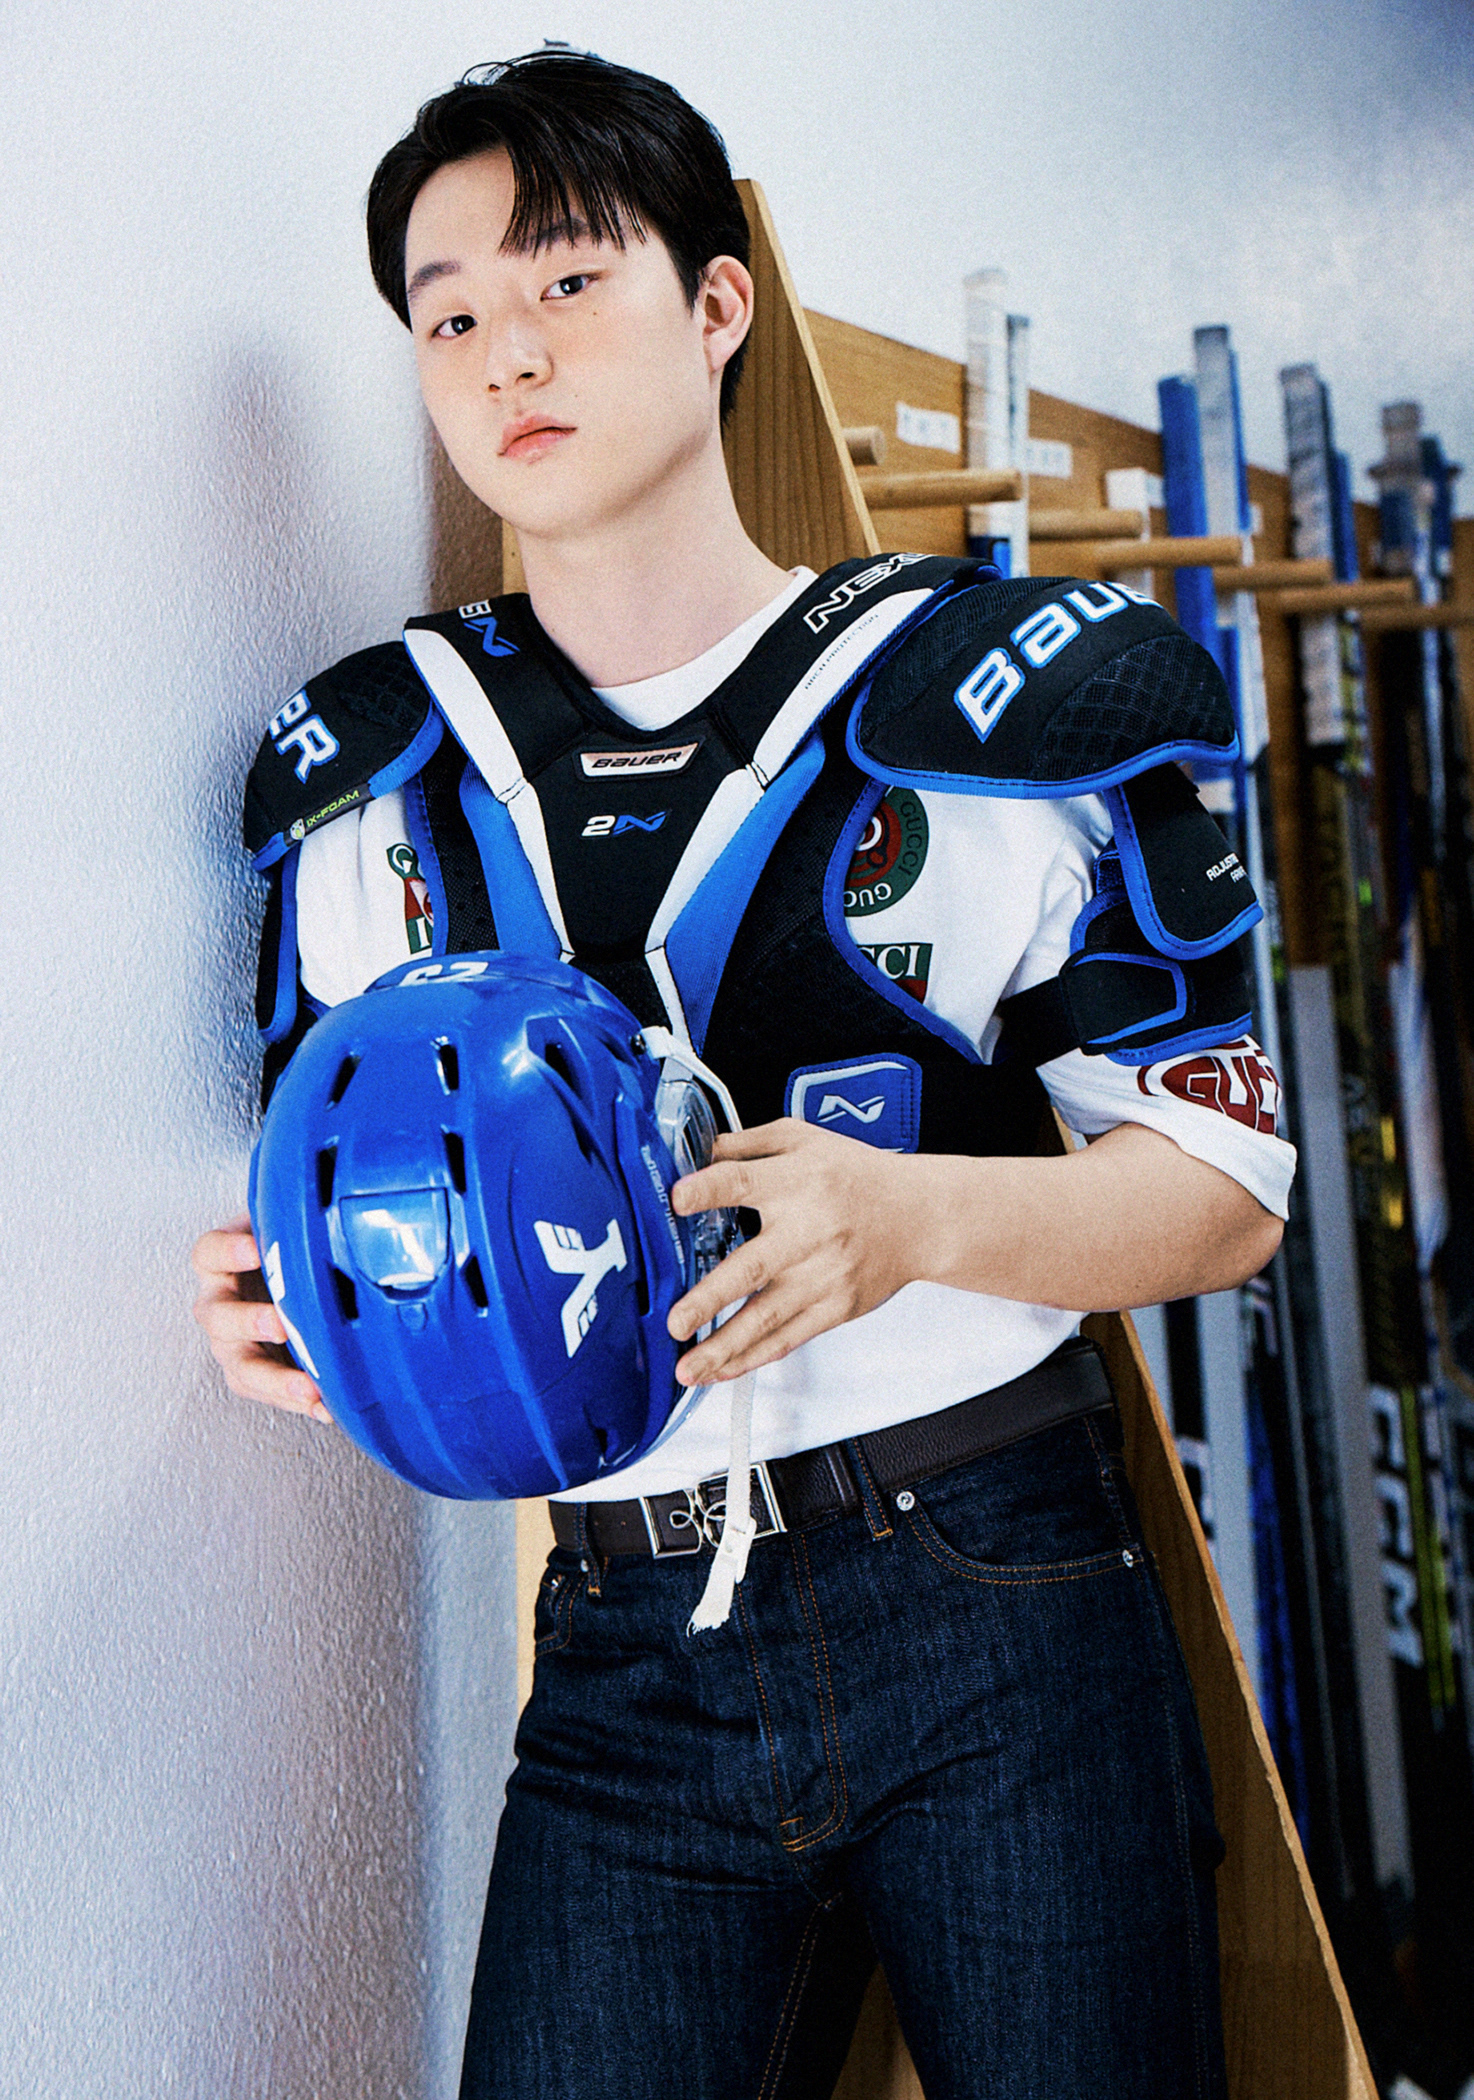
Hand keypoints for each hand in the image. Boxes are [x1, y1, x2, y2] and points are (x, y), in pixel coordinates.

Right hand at [191, 1214, 329, 1421]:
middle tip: (279, 1323)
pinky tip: (324, 1407)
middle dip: (249, 1322)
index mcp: (220, 1263)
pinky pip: (267, 1391)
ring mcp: (232, 1343)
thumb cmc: (284, 1251)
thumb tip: (338, 1207)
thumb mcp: (283, 1227)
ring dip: (274, 1378)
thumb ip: (296, 1219)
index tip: (254, 1249)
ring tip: (307, 1387)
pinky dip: (297, 1401)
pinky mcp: (252, 1371)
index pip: (210, 1253)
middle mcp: (219, 1304)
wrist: (286, 1278)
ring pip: (240, 1365)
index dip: (228, 1252)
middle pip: (218, 1316)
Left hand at [667, 1118, 915, 1385]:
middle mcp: (809, 1230)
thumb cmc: (856, 1176)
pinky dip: (753, 1357)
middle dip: (711, 1298)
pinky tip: (722, 1369)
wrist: (919, 1217)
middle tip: (676, 1321)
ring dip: (724, 1346)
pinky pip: (789, 1338)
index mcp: (796, 1181)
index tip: (677, 1200)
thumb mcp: (802, 1140)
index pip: (743, 1182)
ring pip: (768, 1317)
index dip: (709, 1190)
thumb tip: (692, 1154)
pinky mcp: (836, 1308)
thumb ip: (746, 1145)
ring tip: (688, 1367)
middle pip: (753, 1267)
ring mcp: (824, 1275)